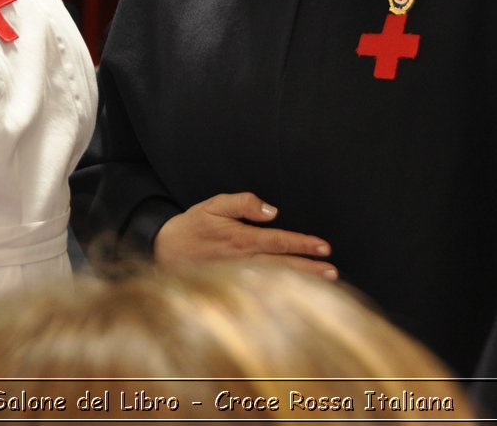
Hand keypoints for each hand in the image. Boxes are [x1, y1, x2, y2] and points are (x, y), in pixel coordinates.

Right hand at [153, 192, 336, 278]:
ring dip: (301, 281)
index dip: (303, 244)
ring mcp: (239, 276)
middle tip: (333, 271)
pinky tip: (297, 293)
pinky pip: (263, 290)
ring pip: (276, 279)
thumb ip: (242, 202)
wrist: (164, 251)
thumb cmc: (191, 226)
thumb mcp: (213, 205)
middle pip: (284, 264)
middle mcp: (243, 260)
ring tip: (325, 284)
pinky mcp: (233, 285)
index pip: (280, 241)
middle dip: (310, 268)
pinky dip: (282, 292)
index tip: (324, 248)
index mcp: (241, 238)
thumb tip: (271, 210)